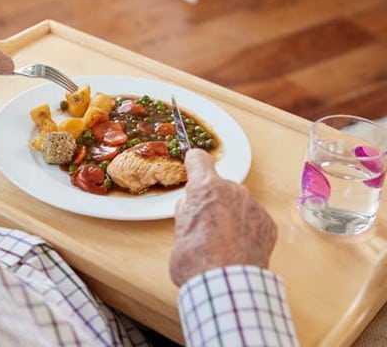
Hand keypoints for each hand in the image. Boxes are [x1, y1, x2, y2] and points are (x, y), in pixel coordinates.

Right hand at [169, 149, 276, 287]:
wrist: (226, 287)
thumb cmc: (196, 260)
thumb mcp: (178, 231)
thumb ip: (187, 211)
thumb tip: (192, 205)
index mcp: (205, 188)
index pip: (199, 159)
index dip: (194, 163)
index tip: (192, 165)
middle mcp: (233, 190)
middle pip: (220, 186)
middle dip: (213, 199)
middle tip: (204, 224)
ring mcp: (253, 206)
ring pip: (238, 203)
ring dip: (231, 214)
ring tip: (223, 241)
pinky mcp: (268, 223)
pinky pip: (253, 219)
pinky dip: (246, 229)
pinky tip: (238, 248)